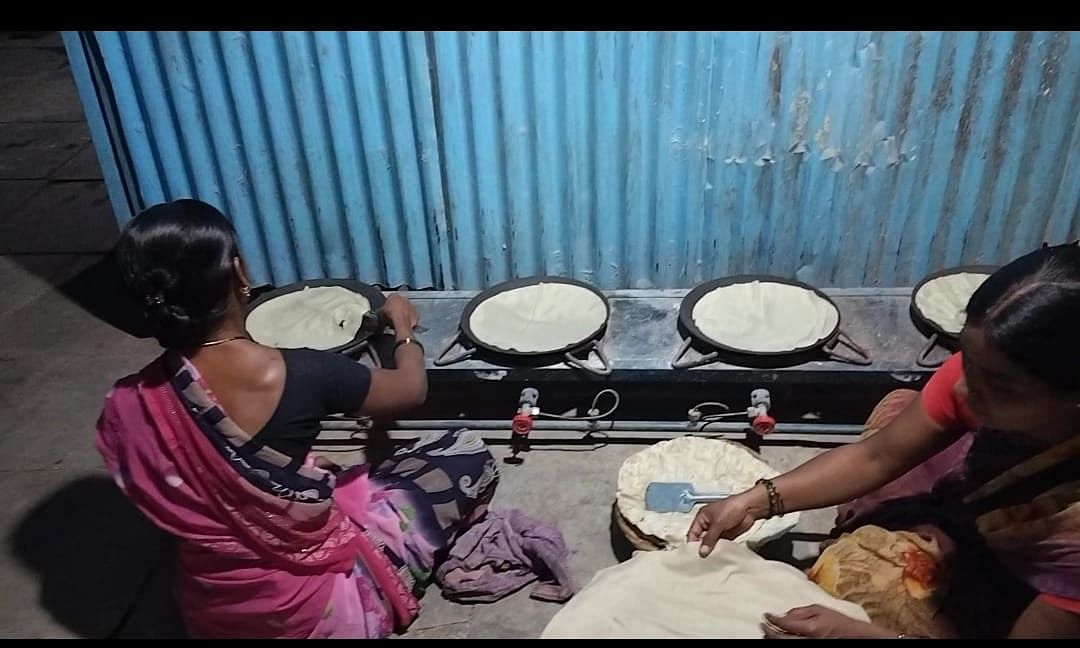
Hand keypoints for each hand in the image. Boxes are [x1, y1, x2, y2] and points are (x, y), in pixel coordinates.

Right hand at [379, 293, 418, 332]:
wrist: (401, 325)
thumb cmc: (390, 317)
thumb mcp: (380, 313)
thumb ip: (380, 310)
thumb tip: (378, 312)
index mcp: (394, 296)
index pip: (389, 297)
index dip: (387, 304)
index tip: (386, 309)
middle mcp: (404, 298)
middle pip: (399, 302)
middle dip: (396, 307)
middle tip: (391, 315)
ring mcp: (411, 306)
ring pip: (406, 308)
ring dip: (403, 312)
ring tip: (397, 320)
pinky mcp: (416, 313)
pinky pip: (411, 315)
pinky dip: (408, 318)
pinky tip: (403, 324)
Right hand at [686, 491, 760, 556]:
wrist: (749, 508)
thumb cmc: (732, 508)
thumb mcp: (718, 523)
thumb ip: (709, 538)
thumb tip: (702, 551)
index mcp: (702, 517)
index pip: (692, 533)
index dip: (692, 543)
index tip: (693, 555)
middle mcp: (708, 524)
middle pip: (700, 539)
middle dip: (701, 548)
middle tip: (701, 560)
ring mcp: (717, 530)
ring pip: (710, 543)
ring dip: (710, 550)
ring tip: (710, 561)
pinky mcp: (726, 536)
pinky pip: (720, 545)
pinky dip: (719, 550)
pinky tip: (719, 557)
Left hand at [762, 605, 897, 638]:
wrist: (851, 635)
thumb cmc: (837, 621)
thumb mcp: (818, 609)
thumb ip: (800, 611)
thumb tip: (784, 614)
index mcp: (810, 628)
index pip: (784, 624)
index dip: (772, 619)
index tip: (766, 614)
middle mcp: (808, 640)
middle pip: (781, 638)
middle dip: (768, 631)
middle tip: (762, 624)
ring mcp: (808, 645)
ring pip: (784, 644)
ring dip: (773, 638)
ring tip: (767, 632)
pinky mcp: (809, 647)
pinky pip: (792, 645)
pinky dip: (782, 641)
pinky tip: (778, 638)